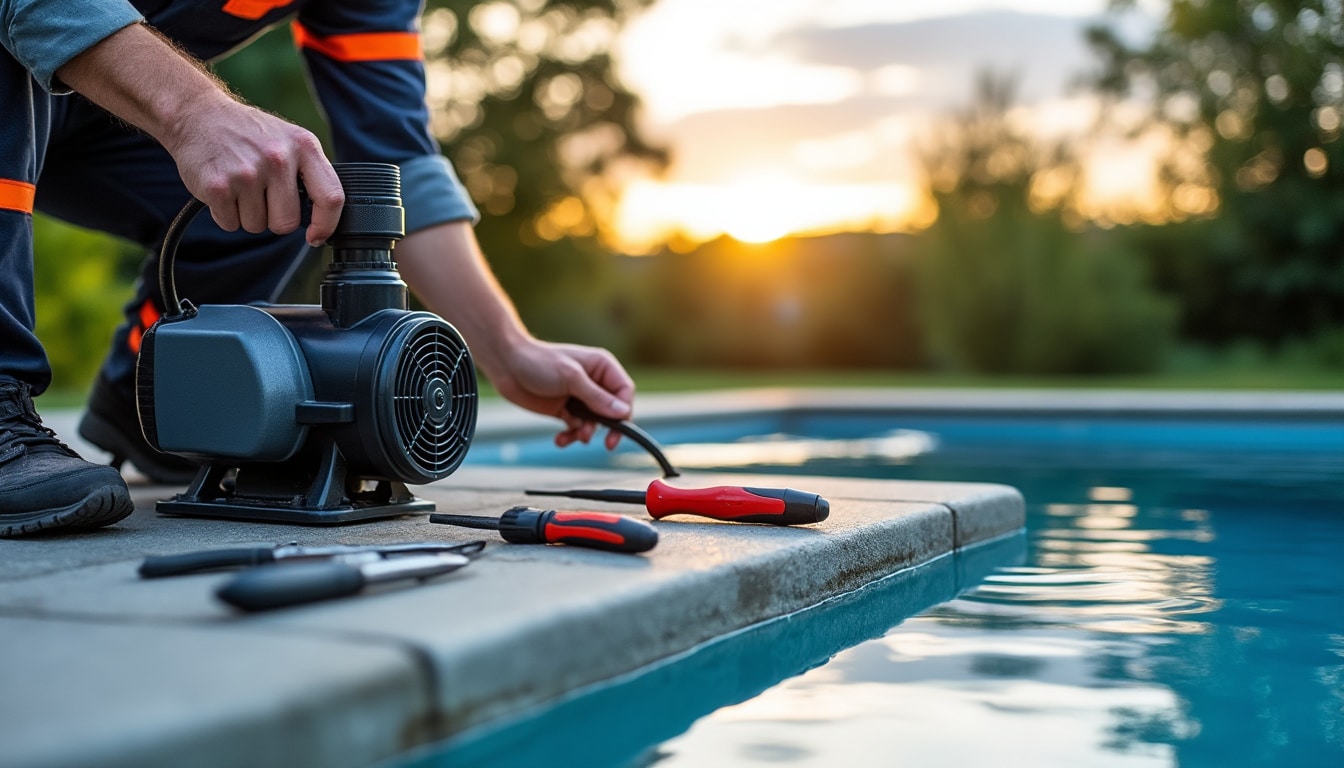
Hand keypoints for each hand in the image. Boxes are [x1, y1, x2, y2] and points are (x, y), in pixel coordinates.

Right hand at [166, 99, 343, 245]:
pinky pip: (230, 224)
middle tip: (260, 193)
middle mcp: (278, 158)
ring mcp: (247, 173)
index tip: (316, 236)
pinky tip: (223, 187)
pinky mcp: (218, 186)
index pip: (331, 197)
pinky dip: (225, 214)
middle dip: (273, 218)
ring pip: (256, 226)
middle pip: (287, 223)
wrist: (197, 114)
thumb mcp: (289, 140)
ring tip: (239, 184)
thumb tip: (325, 218)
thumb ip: (309, 173)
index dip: (326, 225)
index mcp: (304, 146)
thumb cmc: (248, 133)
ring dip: (247, 214)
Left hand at [488, 339, 635, 448]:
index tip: (617, 427)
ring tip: (575, 437)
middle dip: (606, 426)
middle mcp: (594, 382)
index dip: (624, 411)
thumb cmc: (539, 362)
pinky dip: (570, 435)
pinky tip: (560, 439)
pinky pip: (576, 427)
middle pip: (612, 410)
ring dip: (586, 433)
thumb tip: (622, 413)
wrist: (506, 365)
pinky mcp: (564, 409)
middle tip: (607, 444)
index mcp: (602, 367)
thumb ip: (597, 397)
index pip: (624, 392)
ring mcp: (579, 397)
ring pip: (594, 422)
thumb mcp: (571, 378)